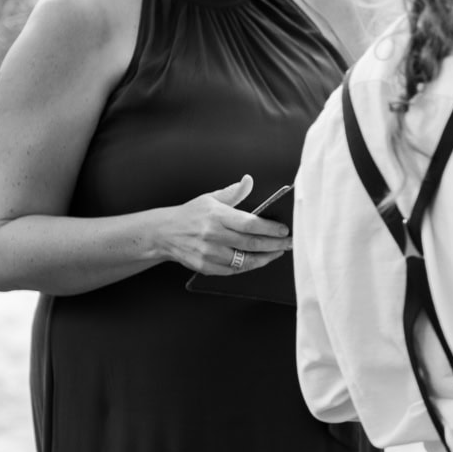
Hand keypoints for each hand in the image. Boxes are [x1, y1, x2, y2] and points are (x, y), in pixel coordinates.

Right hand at [162, 175, 290, 274]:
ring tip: (277, 252)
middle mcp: (212, 235)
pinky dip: (248, 266)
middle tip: (289, 244)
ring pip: (244, 260)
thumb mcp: (210, 198)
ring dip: (265, 258)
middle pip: (251, 243)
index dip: (270, 229)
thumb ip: (233, 192)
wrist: (163, 233)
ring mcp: (208, 253)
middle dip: (275, 245)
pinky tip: (258, 260)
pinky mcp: (205, 266)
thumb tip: (248, 180)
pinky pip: (233, 270)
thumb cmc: (191, 214)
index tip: (284, 230)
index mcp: (216, 216)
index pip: (250, 224)